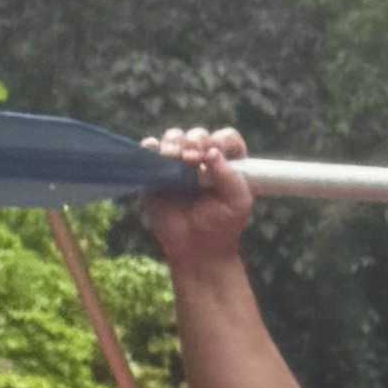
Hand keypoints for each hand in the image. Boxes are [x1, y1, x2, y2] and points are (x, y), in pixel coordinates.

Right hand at [141, 121, 256, 270]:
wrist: (197, 251)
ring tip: (173, 155)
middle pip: (197, 135)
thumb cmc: (222, 227)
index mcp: (226, 164)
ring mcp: (178, 165)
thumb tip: (212, 152)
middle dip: (194, 140)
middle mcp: (202, 160)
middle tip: (192, 157)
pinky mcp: (157, 174)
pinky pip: (150, 152)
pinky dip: (150, 147)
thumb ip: (229, 176)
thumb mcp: (237, 202)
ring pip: (173, 138)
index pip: (225, 139)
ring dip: (173, 141)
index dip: (220, 140)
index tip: (212, 153)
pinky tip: (155, 152)